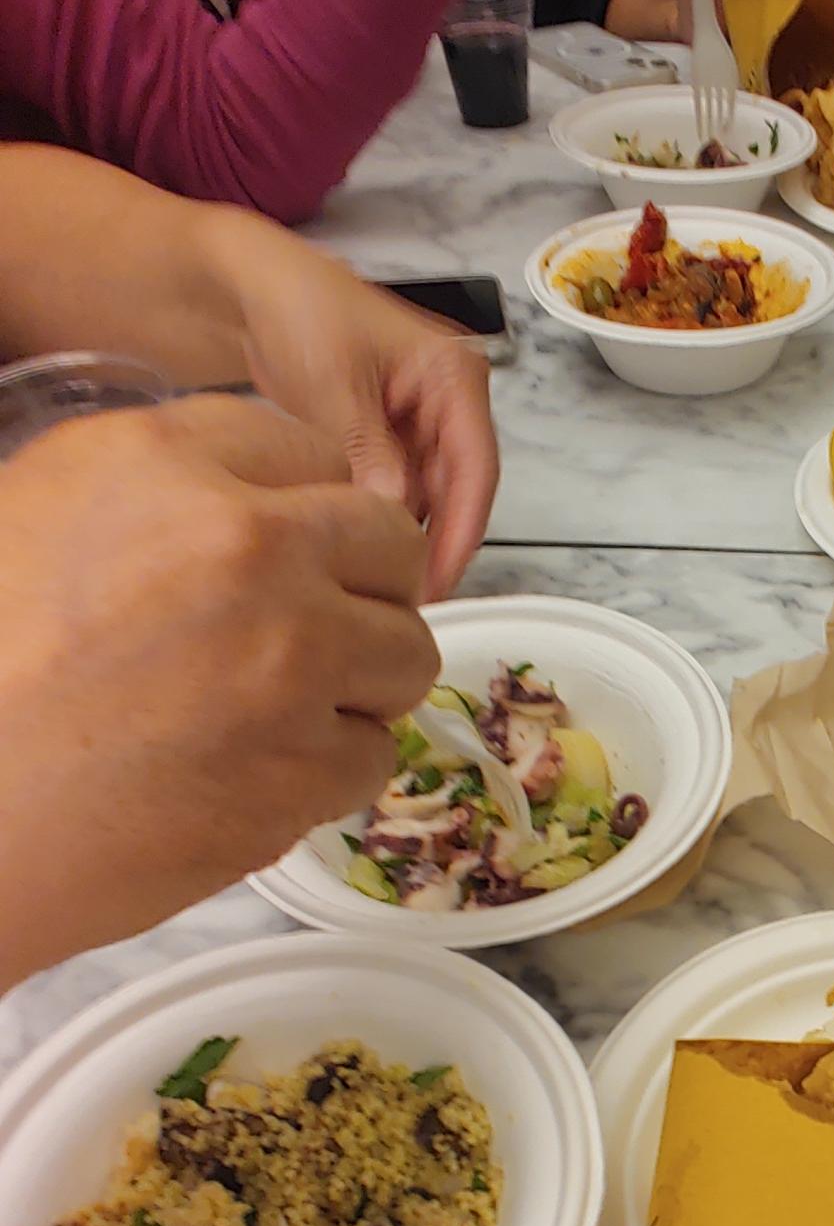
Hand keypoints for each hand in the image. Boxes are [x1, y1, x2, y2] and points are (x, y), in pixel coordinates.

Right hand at [0, 397, 437, 987]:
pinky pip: (372, 757)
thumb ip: (147, 494)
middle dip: (361, 584)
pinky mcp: (303, 769)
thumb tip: (229, 505)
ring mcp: (289, 660)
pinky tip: (255, 776)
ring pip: (404, 652)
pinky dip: (328, 773)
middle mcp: (244, 545)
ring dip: (360, 681)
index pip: (308, 450)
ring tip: (281, 709)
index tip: (287, 548)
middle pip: (385, 541)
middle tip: (310, 628)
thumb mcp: (28, 518)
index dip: (302, 508)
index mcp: (161, 463)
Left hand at [204, 211, 498, 597]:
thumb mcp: (336, 387)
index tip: (437, 580)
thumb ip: (370, 453)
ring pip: (428, 495)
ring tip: (380, 578)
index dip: (461, 531)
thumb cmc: (297, 309)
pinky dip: (381, 515)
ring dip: (407, 532)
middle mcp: (447, 399)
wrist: (245, 288)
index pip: (476, 467)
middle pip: (458, 488)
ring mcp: (418, 419)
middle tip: (406, 596)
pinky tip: (359, 545)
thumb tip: (392, 516)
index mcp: (453, 374)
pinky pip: (397, 487)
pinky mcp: (387, 434)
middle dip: (435, 541)